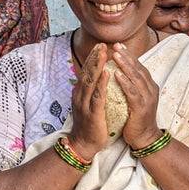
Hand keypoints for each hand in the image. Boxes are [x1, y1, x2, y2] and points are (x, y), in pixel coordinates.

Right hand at [67, 43, 112, 159]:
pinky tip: (108, 73)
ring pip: (91, 81)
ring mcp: (85, 104)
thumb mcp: (88, 105)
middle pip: (86, 72)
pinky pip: (98, 95)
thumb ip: (92, 92)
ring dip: (97, 66)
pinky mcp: (92, 113)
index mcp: (80, 93)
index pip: (85, 72)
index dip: (92, 59)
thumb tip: (99, 80)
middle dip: (94, 58)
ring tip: (104, 53)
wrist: (83, 145)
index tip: (99, 46)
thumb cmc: (89, 125)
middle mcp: (80, 96)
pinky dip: (102, 83)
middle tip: (101, 44)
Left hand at [110, 42, 161, 149]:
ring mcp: (147, 98)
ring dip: (125, 65)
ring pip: (136, 78)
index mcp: (149, 86)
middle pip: (138, 68)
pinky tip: (116, 74)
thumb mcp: (136, 98)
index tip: (119, 46)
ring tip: (115, 55)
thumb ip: (131, 85)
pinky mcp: (141, 108)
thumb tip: (119, 72)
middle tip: (116, 46)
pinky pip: (132, 92)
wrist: (144, 138)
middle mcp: (150, 89)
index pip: (139, 66)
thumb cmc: (136, 118)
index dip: (129, 55)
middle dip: (127, 56)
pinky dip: (124, 82)